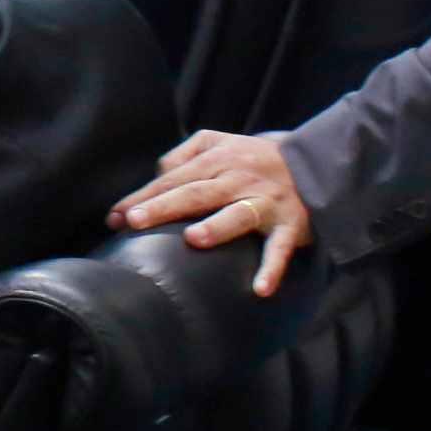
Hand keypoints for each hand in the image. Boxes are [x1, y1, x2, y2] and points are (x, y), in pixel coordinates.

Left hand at [115, 131, 309, 294]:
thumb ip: (183, 153)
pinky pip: (281, 248)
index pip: (172, 179)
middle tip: (134, 220)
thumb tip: (157, 176)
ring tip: (193, 239)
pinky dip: (273, 268)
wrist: (315, 163)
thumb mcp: (218, 141)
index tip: (115, 217)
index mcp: (217, 160)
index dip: (143, 196)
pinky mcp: (290, 225)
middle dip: (164, 206)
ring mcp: (265, 202)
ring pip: (238, 214)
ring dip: (217, 227)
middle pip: (196, 193)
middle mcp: (239, 179)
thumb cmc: (253, 157)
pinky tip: (260, 289)